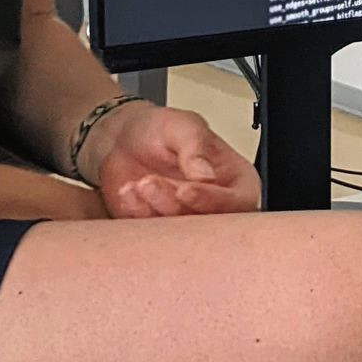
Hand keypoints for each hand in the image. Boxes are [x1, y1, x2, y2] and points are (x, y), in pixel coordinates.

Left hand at [86, 101, 260, 221]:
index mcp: (234, 181)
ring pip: (178, 233)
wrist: (122, 139)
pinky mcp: (159, 231)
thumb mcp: (182, 126)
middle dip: (176, 206)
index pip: (239, 202)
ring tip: (139, 182)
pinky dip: (138, 214)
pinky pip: (151, 235)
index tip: (185, 190)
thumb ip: (196, 146)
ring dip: (155, 208)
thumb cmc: (160, 130)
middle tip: (151, 183)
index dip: (214, 201)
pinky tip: (129, 191)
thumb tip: (207, 174)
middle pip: (209, 224)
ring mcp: (186, 220)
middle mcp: (214, 205)